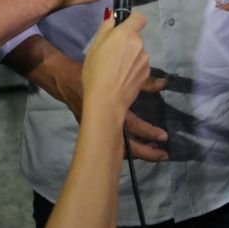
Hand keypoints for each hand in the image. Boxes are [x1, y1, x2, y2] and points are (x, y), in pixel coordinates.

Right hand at [53, 47, 169, 160]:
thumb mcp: (115, 71)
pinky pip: (112, 142)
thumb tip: (163, 84)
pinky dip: (126, 146)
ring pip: (119, 146)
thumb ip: (141, 81)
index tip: (164, 137)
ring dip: (138, 152)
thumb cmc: (91, 72)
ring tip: (157, 156)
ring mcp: (97, 127)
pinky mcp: (92, 127)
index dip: (147, 132)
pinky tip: (139, 146)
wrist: (64, 79)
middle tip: (164, 155)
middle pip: (126, 143)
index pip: (131, 124)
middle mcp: (104, 122)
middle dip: (145, 151)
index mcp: (110, 108)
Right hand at [82, 13, 150, 117]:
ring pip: (138, 52)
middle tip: (113, 54)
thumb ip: (106, 28)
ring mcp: (145, 59)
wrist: (106, 100)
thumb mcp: (94, 46)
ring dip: (131, 56)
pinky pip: (140, 65)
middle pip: (136, 37)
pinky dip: (134, 69)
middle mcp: (139, 44)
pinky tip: (122, 78)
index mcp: (126, 34)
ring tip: (116, 70)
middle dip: (127, 42)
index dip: (132, 20)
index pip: (139, 17)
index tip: (124, 27)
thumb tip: (113, 18)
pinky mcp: (147, 74)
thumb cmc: (95, 71)